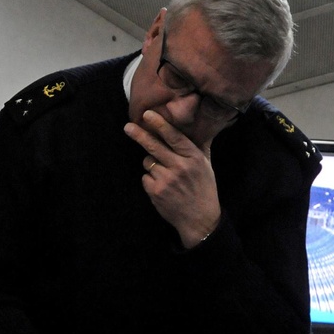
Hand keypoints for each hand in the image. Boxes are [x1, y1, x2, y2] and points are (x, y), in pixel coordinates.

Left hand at [126, 109, 220, 247]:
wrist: (200, 218)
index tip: (147, 115)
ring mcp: (166, 180)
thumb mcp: (206, 165)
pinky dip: (150, 180)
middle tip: (127, 127)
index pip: (174, 137)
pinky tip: (162, 186)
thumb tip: (201, 125)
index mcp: (193, 158)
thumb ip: (199, 146)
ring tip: (166, 175)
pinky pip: (145, 177)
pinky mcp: (156, 191)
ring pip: (148, 162)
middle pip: (154, 147)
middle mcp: (180, 167)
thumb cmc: (204, 188)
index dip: (160, 125)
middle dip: (139, 135)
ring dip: (152, 165)